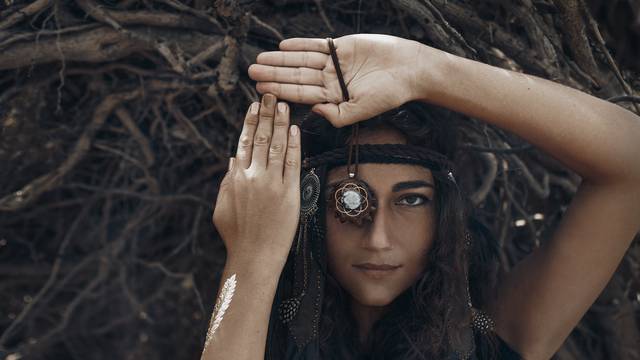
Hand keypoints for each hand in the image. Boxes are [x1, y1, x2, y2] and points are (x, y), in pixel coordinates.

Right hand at [212, 93, 300, 269]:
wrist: (253, 257)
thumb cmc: (236, 236)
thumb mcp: (222, 207)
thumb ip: (227, 182)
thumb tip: (232, 159)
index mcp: (235, 178)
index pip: (243, 142)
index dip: (250, 122)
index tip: (254, 106)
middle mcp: (253, 176)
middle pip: (260, 138)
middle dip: (265, 114)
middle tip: (270, 94)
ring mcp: (271, 184)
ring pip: (276, 146)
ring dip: (280, 123)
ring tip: (283, 105)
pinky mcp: (289, 193)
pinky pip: (292, 164)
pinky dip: (293, 145)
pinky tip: (294, 130)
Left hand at [248, 34, 425, 127]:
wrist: (409, 69)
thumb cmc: (389, 94)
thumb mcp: (362, 111)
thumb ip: (337, 115)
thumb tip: (313, 113)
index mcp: (333, 98)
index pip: (300, 94)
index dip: (279, 91)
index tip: (260, 89)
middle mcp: (330, 80)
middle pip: (296, 76)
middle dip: (273, 74)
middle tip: (251, 71)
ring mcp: (335, 63)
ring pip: (302, 60)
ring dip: (281, 59)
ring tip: (260, 58)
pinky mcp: (341, 47)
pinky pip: (317, 45)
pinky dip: (300, 45)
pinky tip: (283, 45)